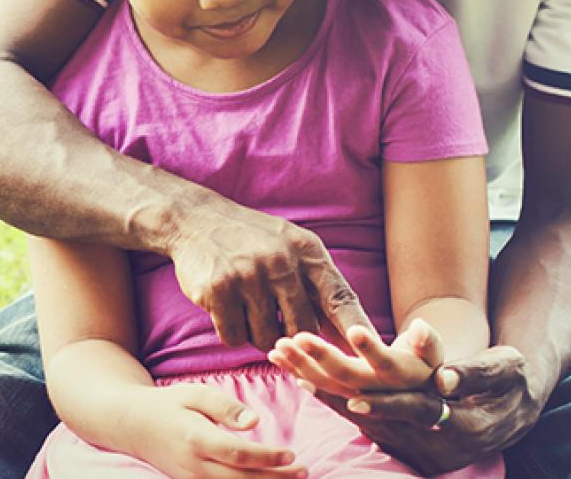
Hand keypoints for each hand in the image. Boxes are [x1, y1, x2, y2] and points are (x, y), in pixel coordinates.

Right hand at [130, 383, 306, 478]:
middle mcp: (194, 467)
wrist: (134, 426)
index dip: (268, 458)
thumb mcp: (195, 393)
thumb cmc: (170, 404)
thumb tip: (256, 421)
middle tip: (305, 472)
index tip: (292, 454)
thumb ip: (225, 406)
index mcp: (196, 439)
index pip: (238, 455)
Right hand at [170, 195, 373, 350]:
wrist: (196, 219)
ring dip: (260, 335)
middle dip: (295, 339)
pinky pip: (235, 337)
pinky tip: (228, 308)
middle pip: (304, 329)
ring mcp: (249, 275)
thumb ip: (316, 282)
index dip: (358, 328)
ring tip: (250, 309)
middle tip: (279, 327)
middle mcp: (282, 261)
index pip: (340, 297)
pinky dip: (232, 332)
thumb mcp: (291, 244)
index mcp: (306, 250)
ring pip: (267, 338)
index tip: (374, 352)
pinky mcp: (219, 290)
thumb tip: (346, 332)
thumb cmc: (252, 239)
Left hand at [269, 320, 443, 397]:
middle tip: (298, 336)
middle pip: (348, 375)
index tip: (354, 331)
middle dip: (322, 356)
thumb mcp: (434, 352)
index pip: (385, 363)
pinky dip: (297, 373)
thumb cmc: (428, 363)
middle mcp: (377, 391)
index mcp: (400, 375)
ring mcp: (358, 397)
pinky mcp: (343, 397)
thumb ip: (428, 341)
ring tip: (278, 346)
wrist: (423, 399)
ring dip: (300, 365)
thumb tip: (419, 329)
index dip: (371, 350)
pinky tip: (278, 360)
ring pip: (327, 384)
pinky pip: (318, 387)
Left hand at [323, 346, 543, 472]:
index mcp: (464, 427)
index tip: (354, 396)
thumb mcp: (503, 368)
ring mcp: (426, 454)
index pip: (417, 415)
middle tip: (306, 377)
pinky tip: (313, 386)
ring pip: (371, 427)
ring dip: (334, 401)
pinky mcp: (414, 451)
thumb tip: (444, 378)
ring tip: (298, 375)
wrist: (515, 409)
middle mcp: (440, 447)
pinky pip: (373, 430)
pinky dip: (344, 409)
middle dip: (342, 399)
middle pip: (383, 423)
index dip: (385, 405)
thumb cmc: (511, 380)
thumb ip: (475, 373)